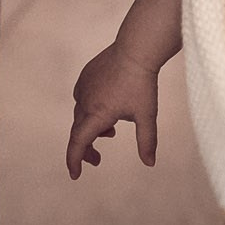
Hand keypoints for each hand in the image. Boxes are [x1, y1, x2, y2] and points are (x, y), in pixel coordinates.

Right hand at [67, 42, 161, 177]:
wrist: (136, 49)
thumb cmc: (142, 83)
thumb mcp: (146, 115)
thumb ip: (147, 141)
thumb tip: (150, 163)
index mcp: (98, 114)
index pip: (78, 143)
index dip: (74, 161)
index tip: (75, 175)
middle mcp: (86, 102)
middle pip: (79, 133)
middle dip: (86, 149)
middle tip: (98, 160)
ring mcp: (84, 87)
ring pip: (80, 115)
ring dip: (91, 128)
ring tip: (110, 132)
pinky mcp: (86, 76)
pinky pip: (82, 98)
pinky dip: (90, 111)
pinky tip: (106, 108)